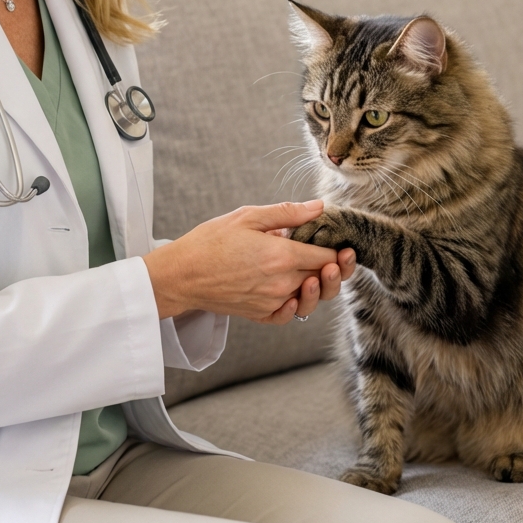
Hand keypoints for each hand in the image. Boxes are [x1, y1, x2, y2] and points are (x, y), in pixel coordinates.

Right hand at [143, 200, 356, 325]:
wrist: (181, 274)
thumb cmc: (211, 241)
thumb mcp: (248, 216)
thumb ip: (288, 213)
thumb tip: (320, 207)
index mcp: (281, 256)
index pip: (326, 257)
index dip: (338, 250)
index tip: (341, 242)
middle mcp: (281, 283)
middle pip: (324, 279)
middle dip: (336, 268)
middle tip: (341, 256)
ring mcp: (272, 302)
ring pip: (310, 298)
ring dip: (321, 287)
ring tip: (319, 272)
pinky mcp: (260, 314)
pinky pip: (289, 315)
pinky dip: (298, 305)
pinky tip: (298, 292)